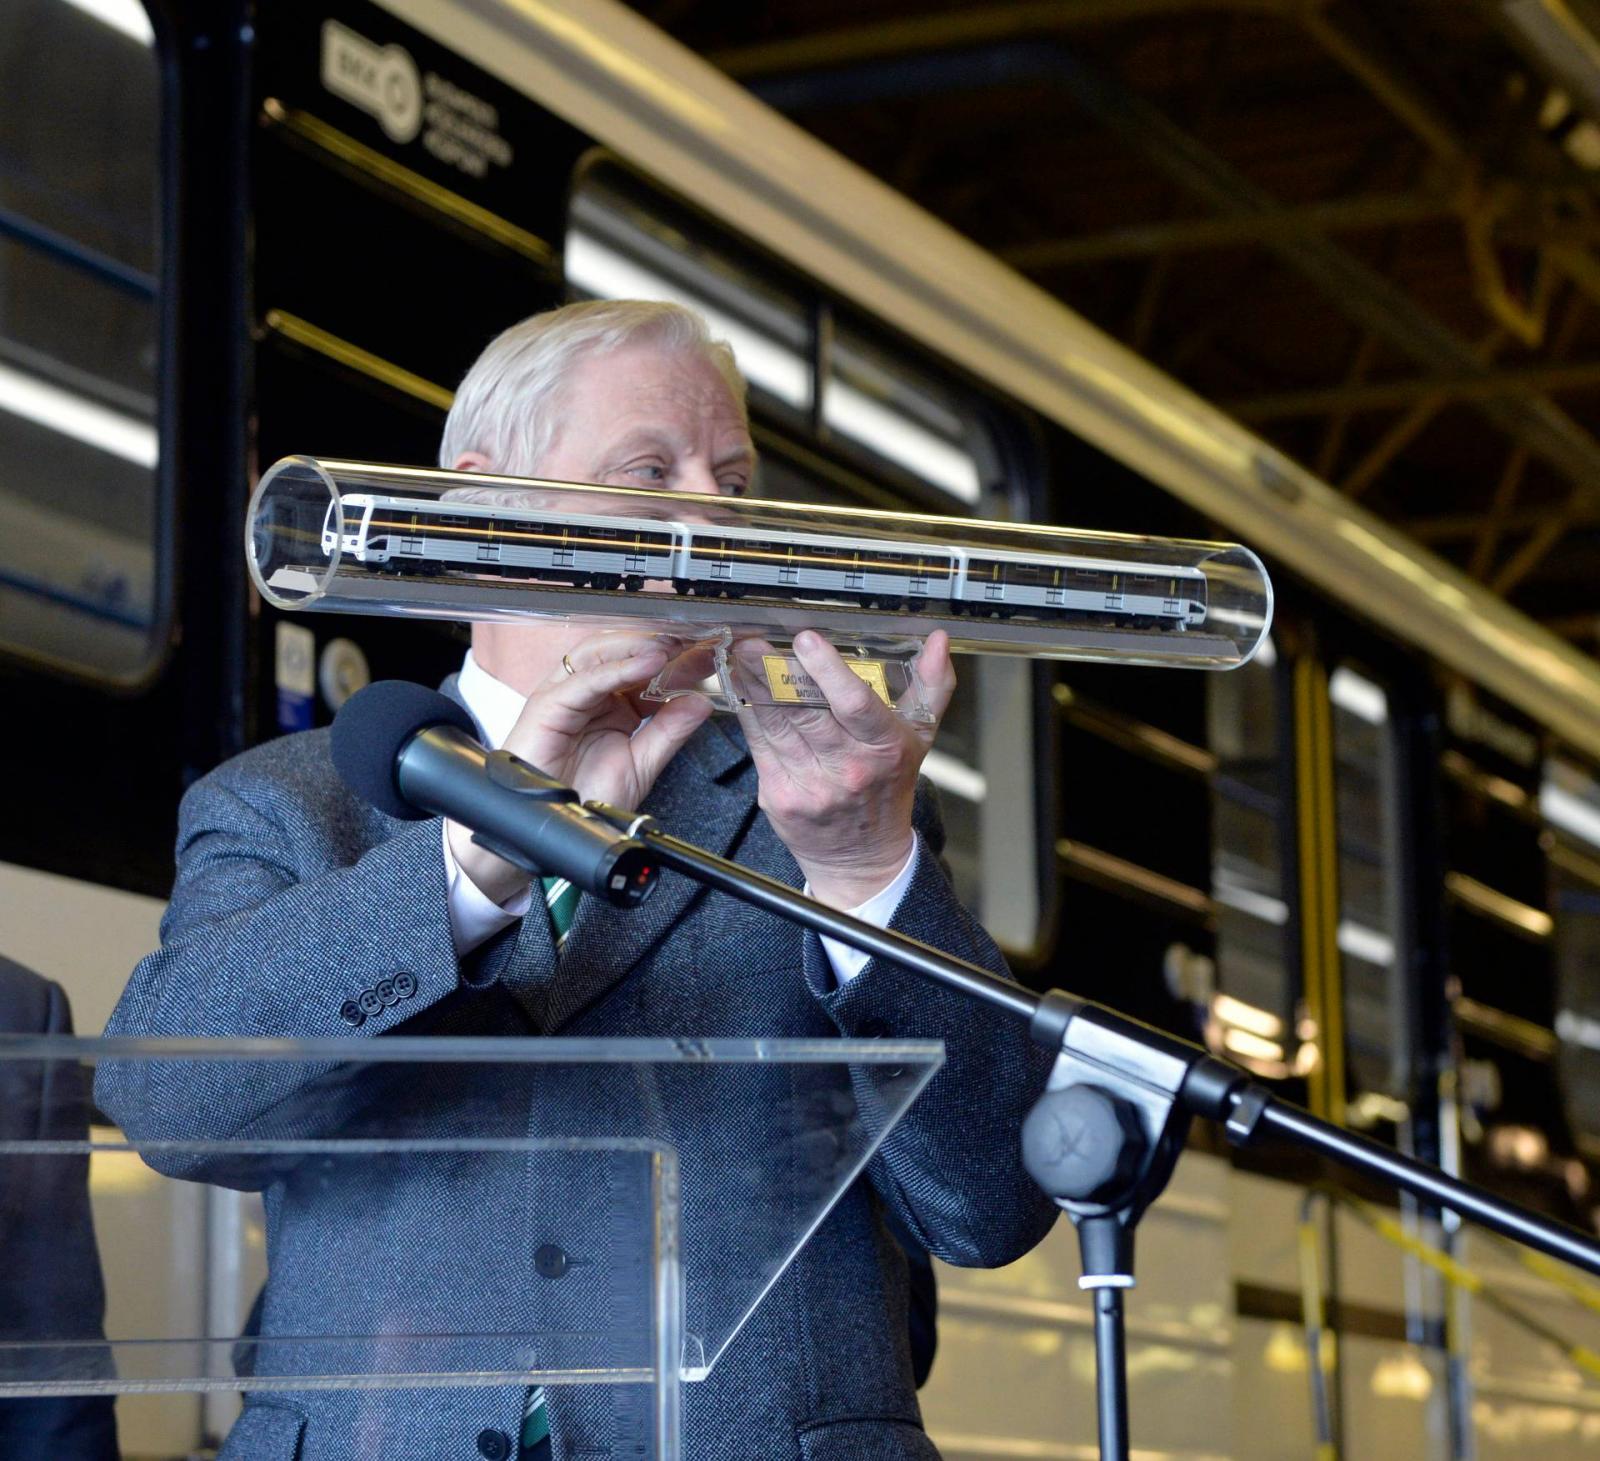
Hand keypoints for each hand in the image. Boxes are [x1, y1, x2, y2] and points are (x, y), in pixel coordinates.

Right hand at [447, 630, 711, 902]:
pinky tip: (647, 665)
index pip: (641, 667)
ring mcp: (565, 696)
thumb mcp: (642, 764)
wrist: (552, 829)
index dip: (674, 659)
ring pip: (600, 656)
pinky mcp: (547, 705)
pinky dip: (617, 670)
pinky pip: (585, 680)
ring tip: (671, 648)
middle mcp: (587, 694)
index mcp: (609, 703)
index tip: (706, 655)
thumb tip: (701, 703)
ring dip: (638, 648)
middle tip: (691, 642)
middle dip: (657, 644)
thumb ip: (669, 731)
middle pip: (620, 652)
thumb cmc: (585, 799)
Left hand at [737, 630, 954, 908]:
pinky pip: (759, 746)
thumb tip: (938, 640)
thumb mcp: (921, 737)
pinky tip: (740, 688)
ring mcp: (810, 786)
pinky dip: (748, 714)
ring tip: (742, 655)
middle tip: (755, 642)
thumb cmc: (890, 786)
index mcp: (885, 747)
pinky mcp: (780, 797)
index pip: (854, 703)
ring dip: (754, 687)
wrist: (862, 857)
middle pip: (805, 711)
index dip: (827, 671)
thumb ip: (932, 686)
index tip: (806, 640)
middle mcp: (848, 768)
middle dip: (776, 673)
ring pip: (776, 725)